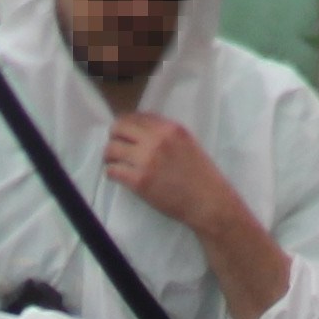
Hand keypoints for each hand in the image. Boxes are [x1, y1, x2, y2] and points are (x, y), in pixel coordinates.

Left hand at [104, 112, 233, 231]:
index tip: (124, 134)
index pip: (136, 116)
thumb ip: (166, 134)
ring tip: (113, 163)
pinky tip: (117, 176)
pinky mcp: (139, 181)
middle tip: (116, 148)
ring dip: (109, 156)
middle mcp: (157, 140)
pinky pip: (112, 171)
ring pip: (111, 149)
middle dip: (114, 137)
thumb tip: (140, 131)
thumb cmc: (201, 175)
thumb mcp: (187, 143)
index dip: (126, 125)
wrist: (208, 202)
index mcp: (170, 128)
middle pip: (119, 128)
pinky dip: (111, 173)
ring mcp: (147, 160)